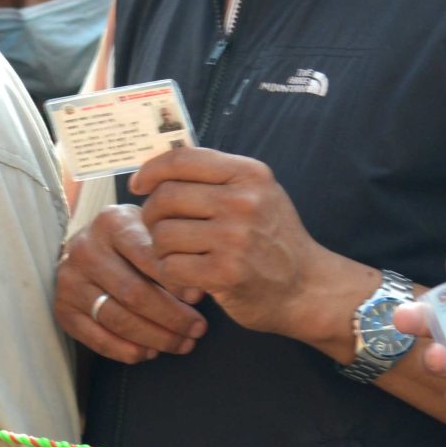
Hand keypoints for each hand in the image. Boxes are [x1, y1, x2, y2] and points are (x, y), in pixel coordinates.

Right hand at [57, 203, 207, 363]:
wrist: (87, 246)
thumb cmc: (131, 239)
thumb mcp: (150, 230)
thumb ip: (172, 252)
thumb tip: (197, 293)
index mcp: (111, 223)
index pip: (147, 256)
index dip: (175, 281)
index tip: (199, 298)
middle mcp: (85, 249)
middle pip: (133, 293)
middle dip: (171, 317)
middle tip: (197, 330)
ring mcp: (70, 281)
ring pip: (117, 319)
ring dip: (155, 338)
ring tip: (182, 344)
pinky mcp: (63, 310)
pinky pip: (97, 339)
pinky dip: (127, 351)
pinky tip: (151, 352)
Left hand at [134, 149, 357, 344]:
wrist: (307, 287)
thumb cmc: (274, 238)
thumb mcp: (258, 194)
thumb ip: (217, 177)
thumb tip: (160, 167)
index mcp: (249, 173)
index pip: (183, 159)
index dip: (151, 170)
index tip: (139, 184)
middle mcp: (243, 200)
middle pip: (166, 197)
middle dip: (152, 214)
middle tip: (159, 228)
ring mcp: (235, 237)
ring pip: (163, 234)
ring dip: (161, 248)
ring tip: (178, 253)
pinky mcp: (225, 273)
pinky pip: (171, 266)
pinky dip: (170, 272)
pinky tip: (185, 274)